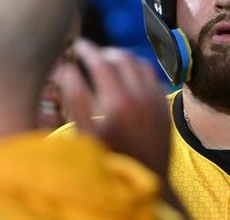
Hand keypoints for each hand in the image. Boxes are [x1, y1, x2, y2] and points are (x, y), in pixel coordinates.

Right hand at [60, 38, 170, 179]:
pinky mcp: (165, 107)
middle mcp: (140, 97)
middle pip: (120, 57)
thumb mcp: (85, 135)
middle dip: (101, 51)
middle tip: (87, 51)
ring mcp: (156, 101)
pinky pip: (152, 76)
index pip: (100, 63)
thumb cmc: (110, 161)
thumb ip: (74, 100)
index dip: (86, 51)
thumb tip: (64, 70)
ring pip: (139, 62)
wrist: (145, 183)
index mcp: (118, 102)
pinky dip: (137, 69)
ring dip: (121, 57)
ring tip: (106, 60)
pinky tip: (126, 75)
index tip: (75, 46)